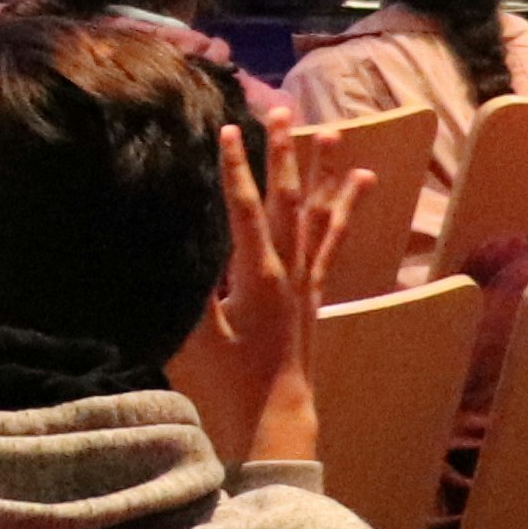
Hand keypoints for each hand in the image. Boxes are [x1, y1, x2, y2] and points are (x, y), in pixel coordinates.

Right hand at [180, 128, 354, 471]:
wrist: (276, 417)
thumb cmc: (229, 384)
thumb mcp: (194, 339)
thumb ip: (185, 291)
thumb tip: (169, 247)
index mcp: (257, 277)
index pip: (244, 210)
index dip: (235, 169)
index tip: (227, 130)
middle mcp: (288, 271)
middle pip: (288, 201)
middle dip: (283, 154)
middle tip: (283, 111)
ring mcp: (305, 281)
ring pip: (317, 214)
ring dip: (323, 173)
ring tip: (333, 134)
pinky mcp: (313, 293)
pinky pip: (333, 241)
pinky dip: (343, 210)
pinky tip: (358, 185)